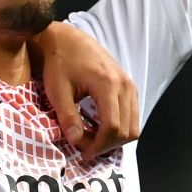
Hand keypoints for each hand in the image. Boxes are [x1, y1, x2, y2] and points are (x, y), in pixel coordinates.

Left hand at [32, 22, 139, 157]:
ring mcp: (130, 85)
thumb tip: (76, 141)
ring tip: (90, 140)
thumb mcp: (57, 90)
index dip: (98, 145)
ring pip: (134, 125)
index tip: (81, 152)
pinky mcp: (128, 86)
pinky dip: (119, 128)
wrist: (67, 39)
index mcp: (108, 85)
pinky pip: (132, 115)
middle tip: (84, 148)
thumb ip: (67, 117)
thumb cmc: (59, 62)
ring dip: (114, 139)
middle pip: (127, 130)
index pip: (112, 127)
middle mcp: (125, 85)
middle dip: (106, 145)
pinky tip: (98, 128)